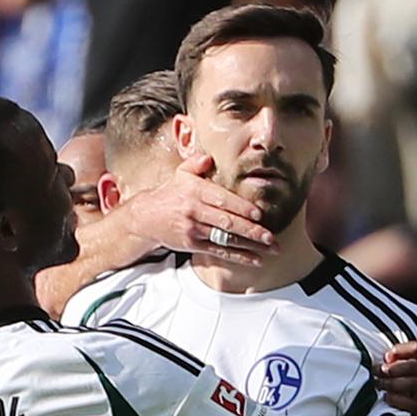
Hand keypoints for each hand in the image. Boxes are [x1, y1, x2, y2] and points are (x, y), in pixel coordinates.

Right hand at [123, 155, 277, 266]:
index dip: (241, 207)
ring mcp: (193, 229)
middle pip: (227, 222)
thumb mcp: (180, 174)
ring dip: (250, 245)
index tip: (258, 214)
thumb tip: (208, 157)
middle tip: (271, 237)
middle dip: (251, 230)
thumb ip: (196, 163)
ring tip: (271, 249)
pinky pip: (219, 251)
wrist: (145, 217)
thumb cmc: (170, 194)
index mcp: (195, 190)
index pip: (222, 199)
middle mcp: (194, 210)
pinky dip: (239, 256)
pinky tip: (255, 258)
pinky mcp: (192, 244)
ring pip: (226, 239)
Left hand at [377, 336, 416, 415]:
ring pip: (411, 385)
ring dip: (391, 384)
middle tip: (379, 370)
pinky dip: (398, 401)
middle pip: (413, 367)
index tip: (388, 355)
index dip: (401, 350)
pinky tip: (389, 398)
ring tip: (380, 384)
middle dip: (392, 368)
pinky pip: (413, 405)